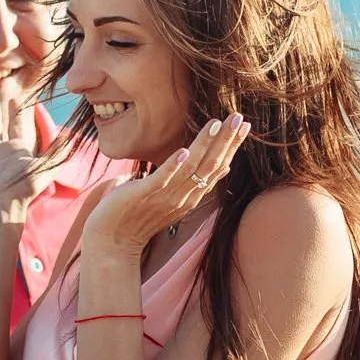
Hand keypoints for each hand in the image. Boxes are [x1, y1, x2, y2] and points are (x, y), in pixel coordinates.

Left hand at [83, 114, 249, 259]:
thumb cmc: (141, 216)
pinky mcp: (145, 195)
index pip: (218, 167)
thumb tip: (223, 168)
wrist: (113, 242)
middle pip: (211, 166)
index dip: (232, 146)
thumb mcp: (176, 197)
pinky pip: (163, 179)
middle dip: (226, 141)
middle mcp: (184, 196)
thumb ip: (198, 182)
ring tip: (216, 124)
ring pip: (192, 169)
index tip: (246, 125)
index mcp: (191, 195)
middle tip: (239, 117)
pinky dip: (174, 165)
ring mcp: (166, 196)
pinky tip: (184, 150)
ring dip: (204, 145)